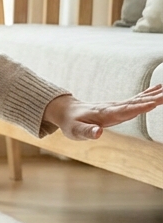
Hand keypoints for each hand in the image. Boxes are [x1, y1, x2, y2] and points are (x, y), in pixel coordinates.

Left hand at [43, 85, 162, 140]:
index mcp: (105, 114)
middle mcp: (113, 107)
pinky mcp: (119, 106)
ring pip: (138, 99)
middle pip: (136, 103)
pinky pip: (136, 99)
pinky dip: (148, 94)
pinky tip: (159, 89)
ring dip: (154, 95)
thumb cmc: (71, 123)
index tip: (153, 103)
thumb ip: (87, 132)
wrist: (67, 111)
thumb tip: (99, 133)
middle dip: (152, 99)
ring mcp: (117, 105)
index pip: (124, 110)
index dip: (138, 107)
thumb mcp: (75, 131)